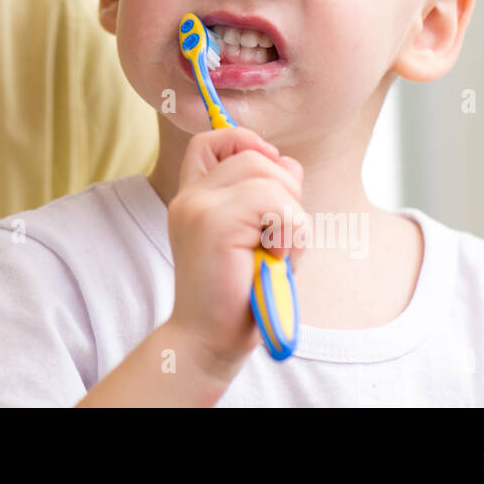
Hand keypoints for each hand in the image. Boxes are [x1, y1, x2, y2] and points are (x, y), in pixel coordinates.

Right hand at [165, 126, 305, 381]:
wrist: (209, 341)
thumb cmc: (238, 295)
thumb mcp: (255, 236)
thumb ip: (266, 195)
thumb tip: (287, 162)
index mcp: (194, 198)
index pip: (213, 141)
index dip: (246, 142)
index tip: (269, 173)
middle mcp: (191, 197)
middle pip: (256, 156)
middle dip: (286, 192)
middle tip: (279, 238)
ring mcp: (198, 206)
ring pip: (269, 176)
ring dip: (292, 216)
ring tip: (276, 251)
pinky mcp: (214, 222)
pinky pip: (276, 203)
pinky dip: (292, 230)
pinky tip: (276, 257)